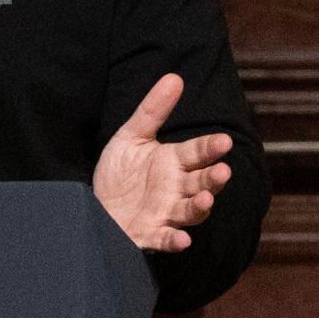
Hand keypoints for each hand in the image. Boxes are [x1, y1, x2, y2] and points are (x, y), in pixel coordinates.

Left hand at [92, 72, 235, 253]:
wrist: (94, 206)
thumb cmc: (119, 174)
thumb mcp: (131, 137)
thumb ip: (153, 110)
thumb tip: (174, 77)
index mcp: (173, 162)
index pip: (198, 152)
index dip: (211, 148)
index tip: (224, 141)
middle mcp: (175, 189)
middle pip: (200, 183)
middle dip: (213, 179)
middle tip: (222, 171)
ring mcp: (165, 213)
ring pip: (190, 211)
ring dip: (200, 207)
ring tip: (206, 199)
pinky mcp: (150, 235)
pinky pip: (166, 239)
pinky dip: (175, 240)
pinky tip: (184, 239)